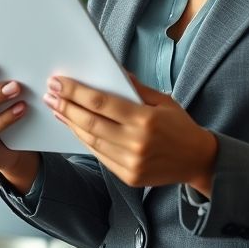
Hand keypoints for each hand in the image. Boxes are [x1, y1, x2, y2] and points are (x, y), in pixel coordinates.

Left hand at [44, 73, 216, 195]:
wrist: (198, 160)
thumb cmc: (180, 125)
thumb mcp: (163, 100)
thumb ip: (136, 87)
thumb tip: (112, 70)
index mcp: (145, 119)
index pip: (102, 102)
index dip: (76, 92)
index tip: (59, 82)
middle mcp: (136, 143)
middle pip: (90, 122)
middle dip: (66, 106)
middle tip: (50, 94)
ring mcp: (131, 162)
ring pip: (91, 140)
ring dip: (70, 123)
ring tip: (57, 109)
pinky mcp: (128, 177)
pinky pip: (100, 155)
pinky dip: (84, 140)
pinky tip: (75, 127)